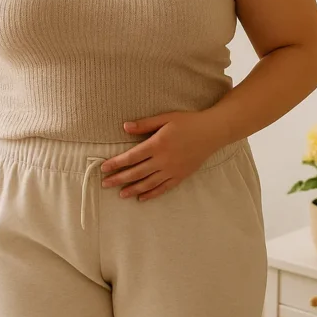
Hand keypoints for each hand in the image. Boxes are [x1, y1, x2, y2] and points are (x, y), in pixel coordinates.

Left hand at [100, 111, 224, 201]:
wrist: (212, 132)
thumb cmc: (188, 122)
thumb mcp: (165, 118)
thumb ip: (144, 124)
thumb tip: (125, 127)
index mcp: (157, 144)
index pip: (131, 157)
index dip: (116, 163)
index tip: (103, 168)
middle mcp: (163, 160)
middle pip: (136, 172)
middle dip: (119, 179)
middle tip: (105, 184)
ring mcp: (172, 170)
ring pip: (148, 183)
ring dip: (132, 189)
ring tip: (120, 194)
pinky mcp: (181, 175)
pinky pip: (163, 188)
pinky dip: (151, 194)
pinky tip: (141, 197)